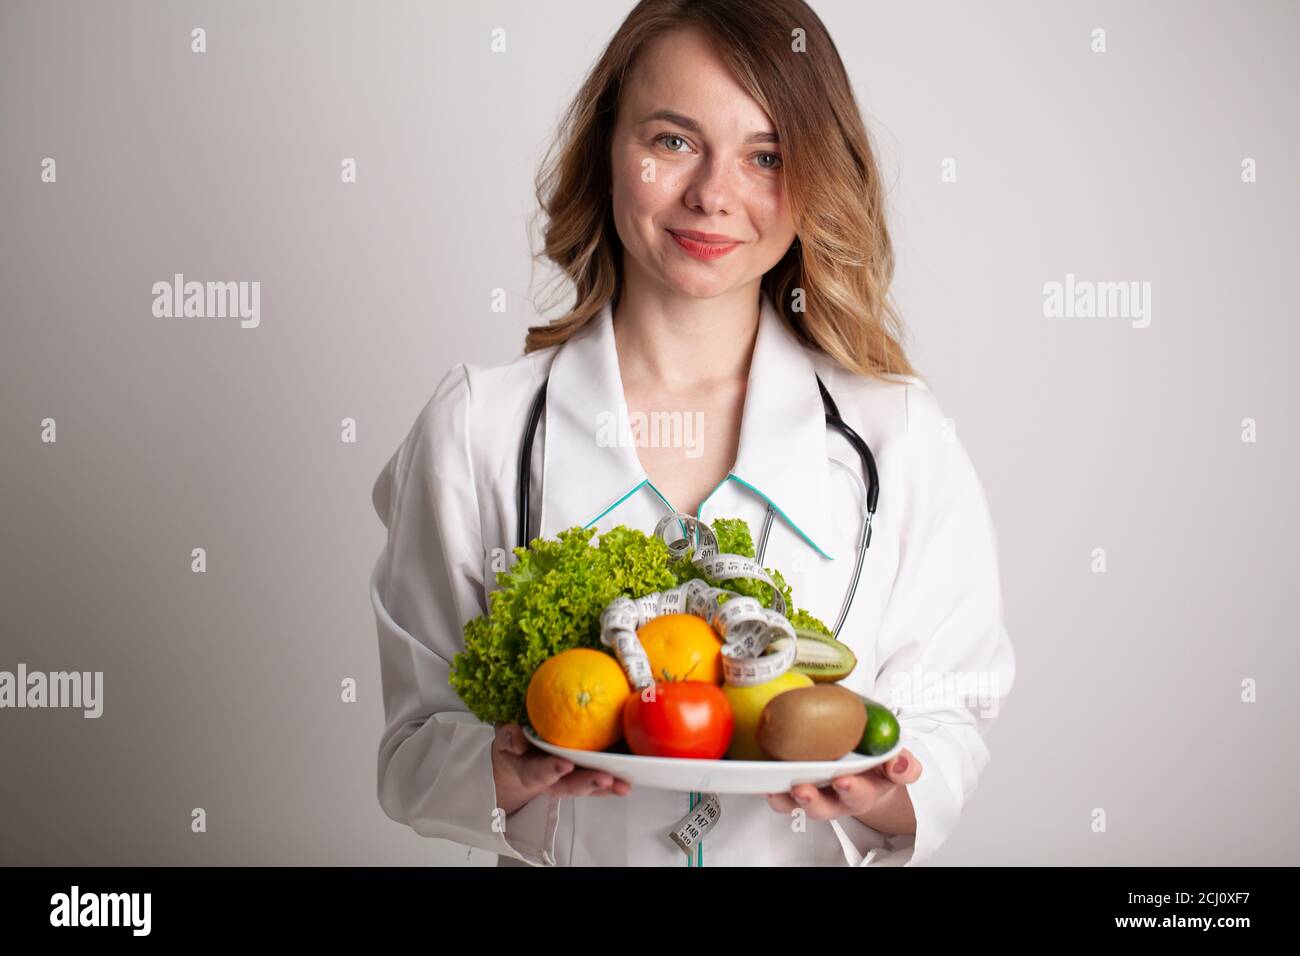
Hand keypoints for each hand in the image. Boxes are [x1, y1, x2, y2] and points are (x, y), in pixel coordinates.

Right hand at [491, 722, 632, 816]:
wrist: (518, 755)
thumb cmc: (513, 741)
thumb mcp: (503, 734)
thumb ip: (507, 736)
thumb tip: (517, 740)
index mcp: (529, 770)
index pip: (537, 773)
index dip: (551, 770)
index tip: (565, 764)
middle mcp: (551, 780)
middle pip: (568, 785)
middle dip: (587, 783)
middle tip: (605, 778)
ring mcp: (568, 780)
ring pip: (587, 786)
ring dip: (606, 787)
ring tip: (623, 785)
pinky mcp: (582, 776)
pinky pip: (598, 782)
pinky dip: (613, 783)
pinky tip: (628, 780)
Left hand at [766, 748, 921, 823]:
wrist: (865, 769)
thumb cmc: (877, 764)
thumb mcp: (895, 761)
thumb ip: (902, 764)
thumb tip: (901, 764)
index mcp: (863, 792)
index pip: (859, 796)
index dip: (852, 790)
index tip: (843, 781)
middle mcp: (835, 799)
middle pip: (823, 808)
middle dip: (813, 800)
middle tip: (803, 789)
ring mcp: (814, 794)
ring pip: (797, 804)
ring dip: (785, 798)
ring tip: (774, 789)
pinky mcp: (794, 788)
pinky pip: (779, 793)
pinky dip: (767, 787)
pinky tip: (758, 779)